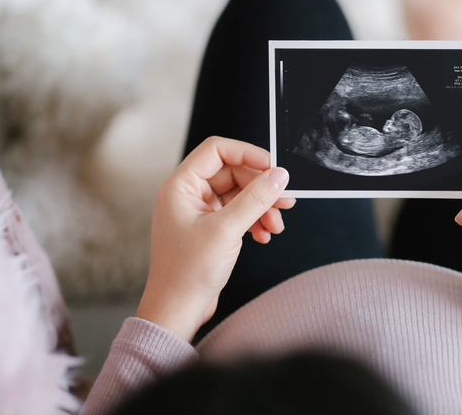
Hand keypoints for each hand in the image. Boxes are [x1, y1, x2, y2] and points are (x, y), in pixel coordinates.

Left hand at [136, 136, 294, 341]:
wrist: (177, 310)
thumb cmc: (188, 273)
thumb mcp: (227, 230)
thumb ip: (255, 199)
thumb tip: (279, 176)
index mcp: (181, 186)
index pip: (217, 150)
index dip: (247, 154)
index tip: (273, 168)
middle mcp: (188, 195)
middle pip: (233, 173)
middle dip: (260, 188)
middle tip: (285, 202)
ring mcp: (199, 212)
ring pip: (239, 195)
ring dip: (261, 207)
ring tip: (276, 225)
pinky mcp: (209, 229)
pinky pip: (237, 213)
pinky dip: (254, 221)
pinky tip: (264, 235)